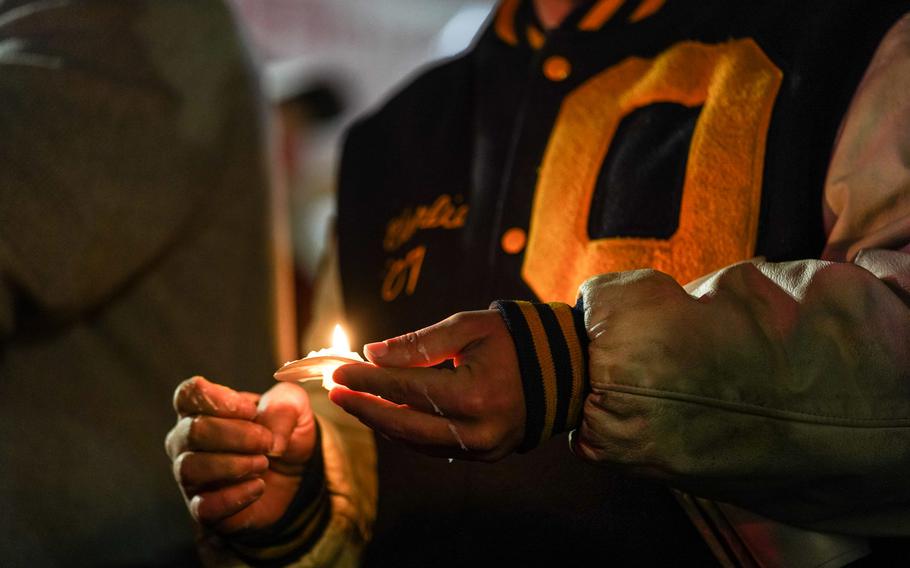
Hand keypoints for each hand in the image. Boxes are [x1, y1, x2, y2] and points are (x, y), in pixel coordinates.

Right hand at [165, 377, 315, 532]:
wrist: (296, 476)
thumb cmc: (283, 432)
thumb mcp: (295, 408)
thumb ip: (284, 407)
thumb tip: (271, 439)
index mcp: (203, 408)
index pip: (188, 395)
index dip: (219, 400)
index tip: (250, 410)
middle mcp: (187, 441)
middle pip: (193, 431)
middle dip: (237, 435)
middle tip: (266, 442)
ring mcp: (191, 476)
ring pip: (190, 468)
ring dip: (234, 465)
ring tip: (263, 464)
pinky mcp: (203, 509)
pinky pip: (203, 506)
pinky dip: (234, 497)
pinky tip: (259, 487)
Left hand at [329, 310, 523, 460]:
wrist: (565, 371)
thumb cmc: (515, 340)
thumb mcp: (468, 328)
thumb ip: (419, 344)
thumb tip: (372, 355)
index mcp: (474, 395)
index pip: (406, 389)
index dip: (368, 381)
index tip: (339, 371)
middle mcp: (476, 431)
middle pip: (403, 424)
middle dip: (365, 408)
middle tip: (334, 393)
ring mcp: (482, 449)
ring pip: (416, 441)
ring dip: (381, 422)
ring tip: (354, 402)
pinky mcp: (485, 457)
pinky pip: (434, 448)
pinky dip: (406, 431)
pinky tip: (386, 414)